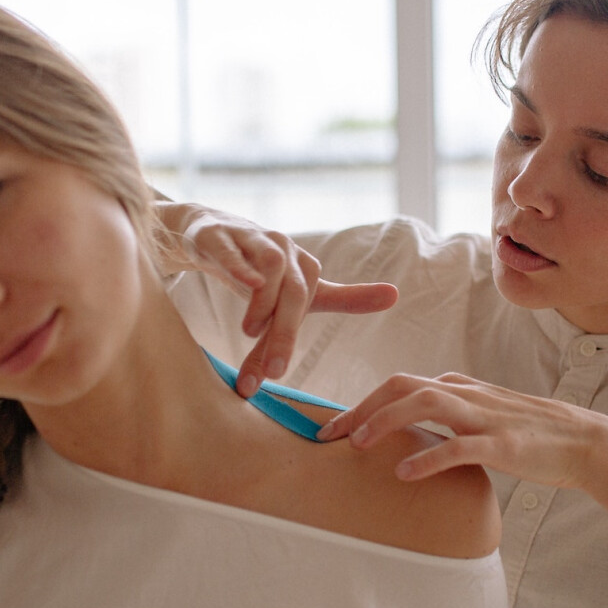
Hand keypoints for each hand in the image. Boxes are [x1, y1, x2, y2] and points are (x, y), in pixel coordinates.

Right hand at [159, 201, 396, 395]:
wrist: (211, 234)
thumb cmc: (261, 268)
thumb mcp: (300, 288)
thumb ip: (344, 297)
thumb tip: (396, 295)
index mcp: (304, 266)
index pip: (306, 304)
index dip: (291, 337)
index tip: (278, 373)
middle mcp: (284, 248)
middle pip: (294, 289)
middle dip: (284, 331)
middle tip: (272, 368)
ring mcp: (252, 239)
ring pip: (270, 264)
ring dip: (263, 300)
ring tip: (250, 332)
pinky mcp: (219, 235)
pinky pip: (230, 248)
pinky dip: (238, 264)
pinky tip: (245, 283)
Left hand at [318, 372, 606, 487]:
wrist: (582, 442)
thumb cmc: (529, 433)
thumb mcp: (482, 415)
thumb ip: (449, 415)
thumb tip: (410, 425)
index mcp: (459, 388)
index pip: (399, 384)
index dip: (361, 403)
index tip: (333, 427)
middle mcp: (466, 394)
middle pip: (402, 386)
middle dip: (361, 407)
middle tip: (330, 435)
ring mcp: (484, 417)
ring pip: (425, 403)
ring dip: (387, 420)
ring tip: (360, 444)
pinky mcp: (502, 444)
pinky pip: (458, 446)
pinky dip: (427, 458)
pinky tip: (404, 473)